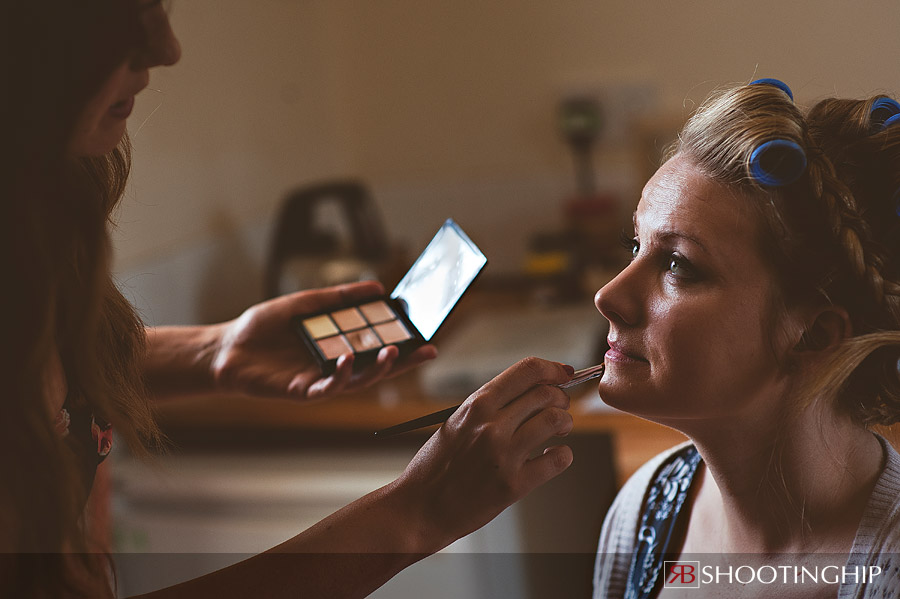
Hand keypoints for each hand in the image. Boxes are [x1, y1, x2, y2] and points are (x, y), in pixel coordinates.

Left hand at [208, 281, 436, 400]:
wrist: (227, 347)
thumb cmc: (263, 328)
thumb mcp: (306, 303)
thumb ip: (339, 298)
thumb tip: (376, 287)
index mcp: (339, 348)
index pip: (378, 347)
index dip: (403, 345)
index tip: (426, 336)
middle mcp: (334, 368)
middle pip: (377, 368)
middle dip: (404, 362)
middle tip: (427, 351)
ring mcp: (320, 382)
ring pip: (357, 381)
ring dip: (377, 368)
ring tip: (392, 351)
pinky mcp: (301, 392)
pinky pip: (327, 387)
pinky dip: (340, 375)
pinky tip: (347, 360)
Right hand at [390, 357, 574, 551]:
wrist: (420, 508)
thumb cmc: (436, 467)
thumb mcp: (456, 423)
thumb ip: (490, 407)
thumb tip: (532, 392)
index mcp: (476, 405)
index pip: (527, 371)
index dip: (553, 369)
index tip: (564, 374)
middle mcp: (491, 425)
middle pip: (546, 394)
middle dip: (562, 398)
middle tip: (561, 407)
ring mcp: (503, 455)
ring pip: (556, 421)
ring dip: (565, 422)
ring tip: (560, 430)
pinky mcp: (513, 485)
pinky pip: (557, 460)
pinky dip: (563, 455)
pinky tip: (554, 455)